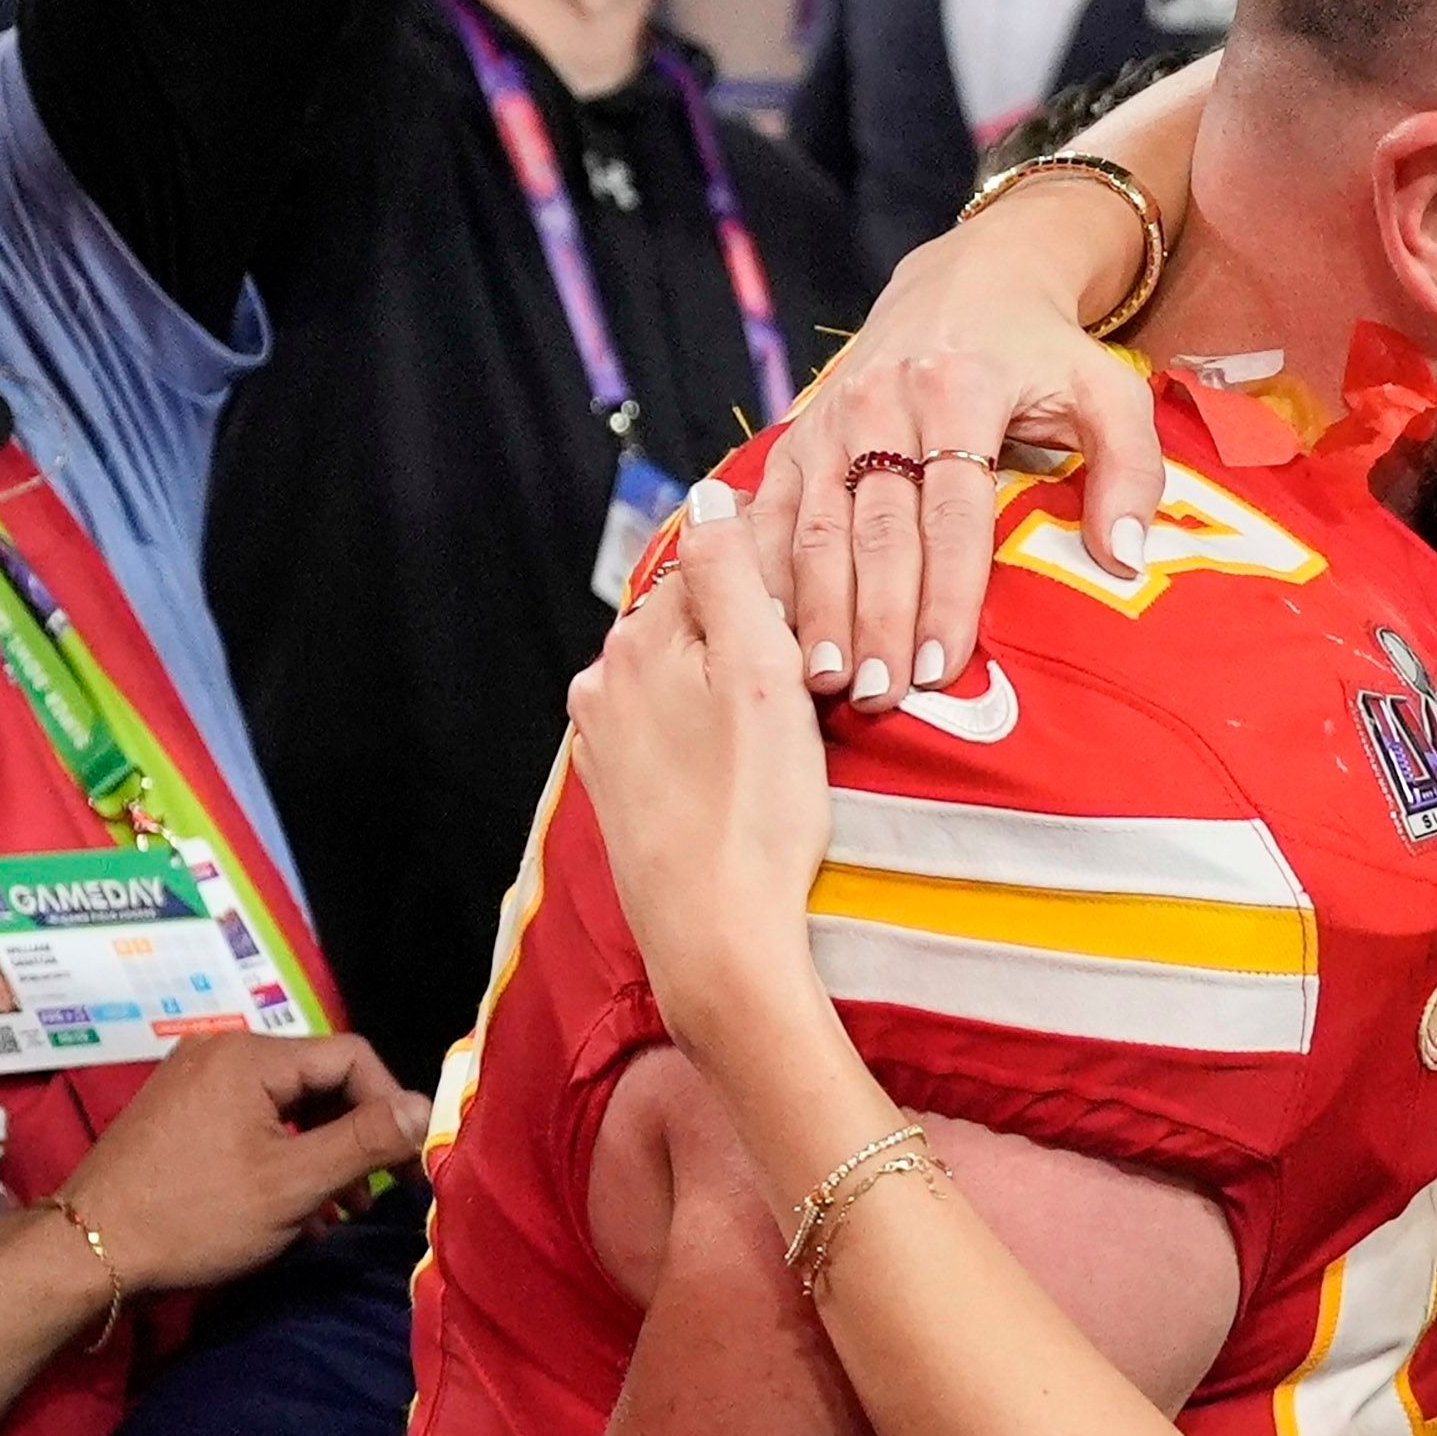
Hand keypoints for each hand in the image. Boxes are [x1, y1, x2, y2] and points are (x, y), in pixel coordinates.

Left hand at [58, 1031, 427, 1294]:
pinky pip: (251, 1118)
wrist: (82, 1253)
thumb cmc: (194, 1216)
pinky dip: (281, 1154)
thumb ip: (366, 1141)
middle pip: (320, 1079)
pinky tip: (291, 1206)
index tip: (405, 1161)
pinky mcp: (177, 1111)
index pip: (352, 1057)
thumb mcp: (293, 1184)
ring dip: (320, 1152)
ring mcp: (193, 1079)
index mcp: (251, 1055)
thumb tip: (429, 1109)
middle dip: (354, 1135)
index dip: (390, 1106)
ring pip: (287, 1104)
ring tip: (336, 1210)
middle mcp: (221, 1051)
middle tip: (376, 1192)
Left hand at [571, 481, 834, 1062]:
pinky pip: (675, 729)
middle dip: (754, 629)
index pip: (717, 563)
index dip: (783, 577)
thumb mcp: (762, 673)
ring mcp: (607, 741)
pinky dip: (713, 730)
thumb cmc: (756, 810)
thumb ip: (732, 575)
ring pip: (686, 676)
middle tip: (823, 670)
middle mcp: (605, 682)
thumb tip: (711, 496)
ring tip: (793, 721)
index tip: (831, 604)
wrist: (717, 939)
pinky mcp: (621, 791)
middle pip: (698, 620)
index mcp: (639, 641)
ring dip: (733, 682)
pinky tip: (750, 761)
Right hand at [761, 59, 1217, 710]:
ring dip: (815, 609)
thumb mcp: (1108, 392)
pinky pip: (769, 511)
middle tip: (879, 696)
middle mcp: (882, 402)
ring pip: (814, 526)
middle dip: (876, 620)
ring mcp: (830, 419)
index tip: (942, 666)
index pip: (952, 513)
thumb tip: (1123, 558)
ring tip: (822, 682)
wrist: (969, 282)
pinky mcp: (797, 433)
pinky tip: (763, 631)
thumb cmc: (1045, 354)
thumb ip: (1130, 470)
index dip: (944, 594)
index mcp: (961, 391)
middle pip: (876, 530)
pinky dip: (762, 573)